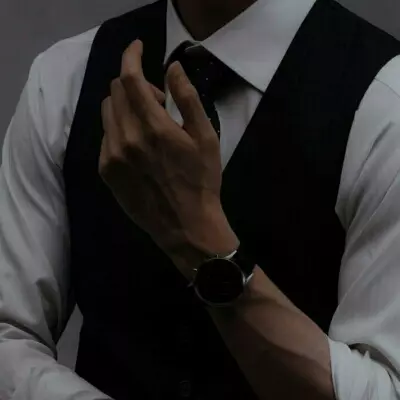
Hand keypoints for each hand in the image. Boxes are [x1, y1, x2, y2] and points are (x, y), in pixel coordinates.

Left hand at [99, 40, 237, 275]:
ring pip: (108, 112)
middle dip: (135, 84)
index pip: (129, 77)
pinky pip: (105, 136)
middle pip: (115, 91)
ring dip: (125, 105)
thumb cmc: (201, 182)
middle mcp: (126, 138)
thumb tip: (173, 67)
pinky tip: (138, 145)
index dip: (131, 55)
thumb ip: (188, 98)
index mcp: (153, 127)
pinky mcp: (105, 172)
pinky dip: (119, 128)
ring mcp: (111, 156)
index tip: (138, 47)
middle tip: (159, 101)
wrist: (186, 226)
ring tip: (149, 125)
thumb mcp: (206, 138)